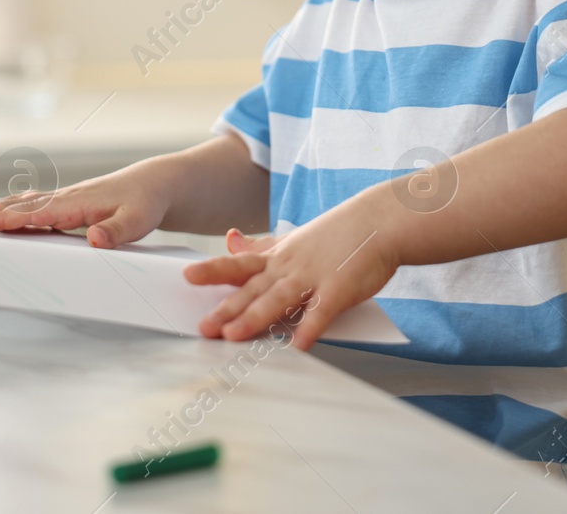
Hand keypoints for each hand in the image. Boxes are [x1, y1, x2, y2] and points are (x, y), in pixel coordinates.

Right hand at [0, 165, 168, 247]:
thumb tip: (95, 238)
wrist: (155, 184)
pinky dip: (10, 210)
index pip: (38, 212)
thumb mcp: (140, 220)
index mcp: (78, 202)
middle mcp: (66, 198)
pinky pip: (31, 206)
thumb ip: (117, 230)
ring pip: (22, 203)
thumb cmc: (145, 202)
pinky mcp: (65, 204)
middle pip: (20, 205)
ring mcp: (63, 199)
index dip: (10, 220)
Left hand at [181, 195, 397, 350]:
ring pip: (279, 299)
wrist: (380, 221)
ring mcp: (314, 276)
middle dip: (227, 309)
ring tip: (233, 336)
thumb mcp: (293, 237)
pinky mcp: (340, 289)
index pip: (240, 264)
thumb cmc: (338, 234)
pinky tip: (298, 346)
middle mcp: (291, 266)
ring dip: (255, 318)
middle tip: (202, 327)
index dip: (213, 270)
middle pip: (253, 288)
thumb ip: (261, 244)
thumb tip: (229, 240)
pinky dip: (310, 328)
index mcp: (279, 256)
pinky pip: (321, 312)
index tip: (186, 276)